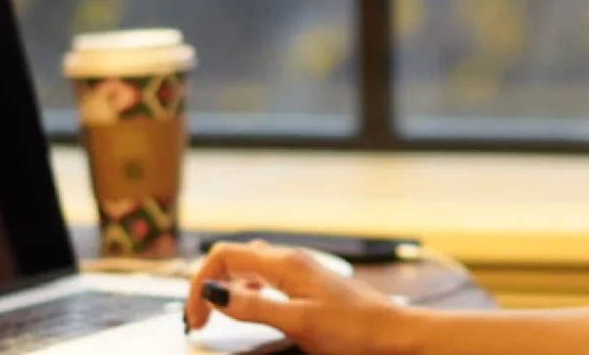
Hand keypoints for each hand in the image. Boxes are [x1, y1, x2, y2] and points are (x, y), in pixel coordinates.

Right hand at [186, 240, 407, 354]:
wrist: (393, 333)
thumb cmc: (354, 329)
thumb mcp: (296, 321)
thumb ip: (253, 306)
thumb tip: (213, 293)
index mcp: (284, 263)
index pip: (223, 256)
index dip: (198, 284)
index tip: (195, 318)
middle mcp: (290, 260)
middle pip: (233, 259)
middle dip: (207, 284)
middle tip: (198, 320)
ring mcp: (300, 270)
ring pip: (249, 268)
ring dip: (226, 288)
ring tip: (216, 316)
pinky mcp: (308, 284)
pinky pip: (267, 279)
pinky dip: (247, 292)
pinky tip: (249, 309)